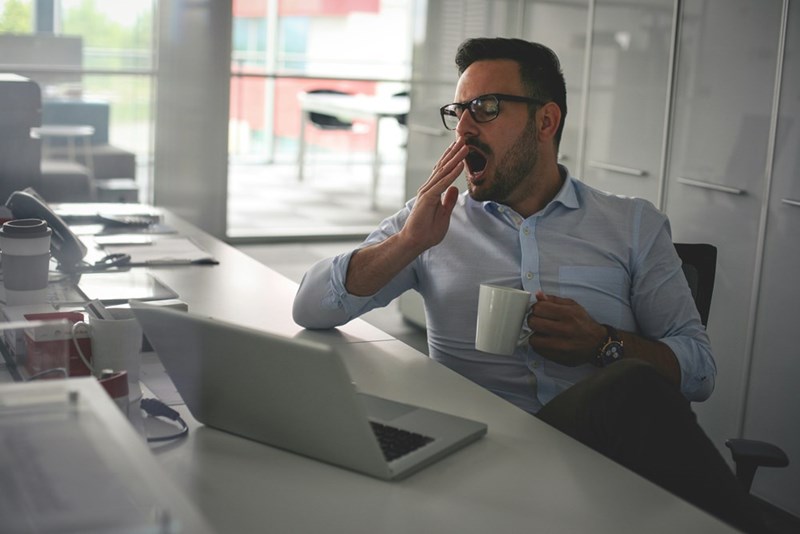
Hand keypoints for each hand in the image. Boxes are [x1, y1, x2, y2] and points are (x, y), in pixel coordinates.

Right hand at [400, 138, 467, 252]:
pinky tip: (460, 164)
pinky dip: (452, 173)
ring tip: (465, 146)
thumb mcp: (444, 214)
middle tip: (464, 138)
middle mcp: (429, 188)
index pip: (444, 171)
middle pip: (443, 166)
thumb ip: (448, 201)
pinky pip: (443, 183)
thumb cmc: (426, 231)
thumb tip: (455, 189)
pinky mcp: (428, 198)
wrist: (414, 241)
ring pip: (444, 171)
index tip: (461, 147)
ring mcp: (427, 192)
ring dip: (455, 158)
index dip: (453, 158)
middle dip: (454, 151)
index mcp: (432, 191)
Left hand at [527, 291, 605, 366]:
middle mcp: (565, 330)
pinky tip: (547, 341)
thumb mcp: (572, 306)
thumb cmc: (583, 323)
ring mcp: (561, 346)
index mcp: (568, 314)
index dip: (537, 308)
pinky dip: (540, 345)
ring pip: (533, 339)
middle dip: (533, 320)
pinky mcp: (557, 357)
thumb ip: (554, 300)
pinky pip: (538, 350)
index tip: (540, 311)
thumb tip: (538, 295)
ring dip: (535, 335)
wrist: (597, 344)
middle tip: (539, 321)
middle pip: (533, 323)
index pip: (539, 308)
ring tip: (542, 332)